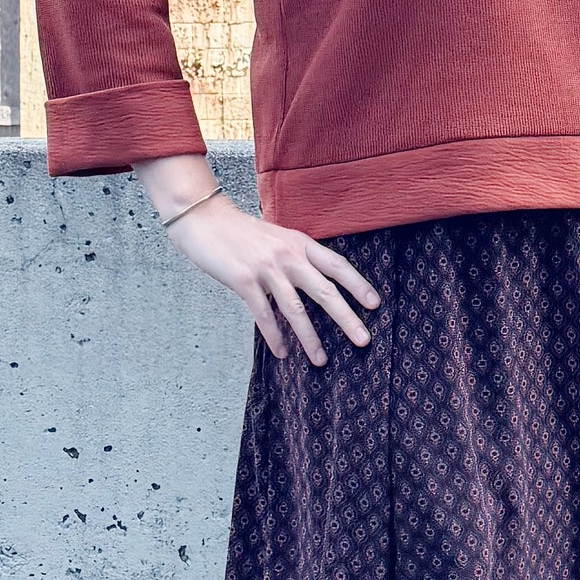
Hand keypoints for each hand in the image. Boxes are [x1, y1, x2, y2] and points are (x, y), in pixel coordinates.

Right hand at [135, 159, 376, 364]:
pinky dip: (274, 336)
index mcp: (299, 243)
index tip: (374, 304)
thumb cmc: (240, 232)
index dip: (357, 285)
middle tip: (364, 340)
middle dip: (347, 318)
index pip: (337, 265)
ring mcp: (266, 269)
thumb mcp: (276, 238)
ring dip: (310, 338)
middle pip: (325, 291)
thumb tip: (316, 282)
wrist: (204, 220)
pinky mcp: (244, 281)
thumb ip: (296, 256)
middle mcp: (288, 256)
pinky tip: (282, 353)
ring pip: (296, 310)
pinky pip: (264, 315)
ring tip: (321, 360)